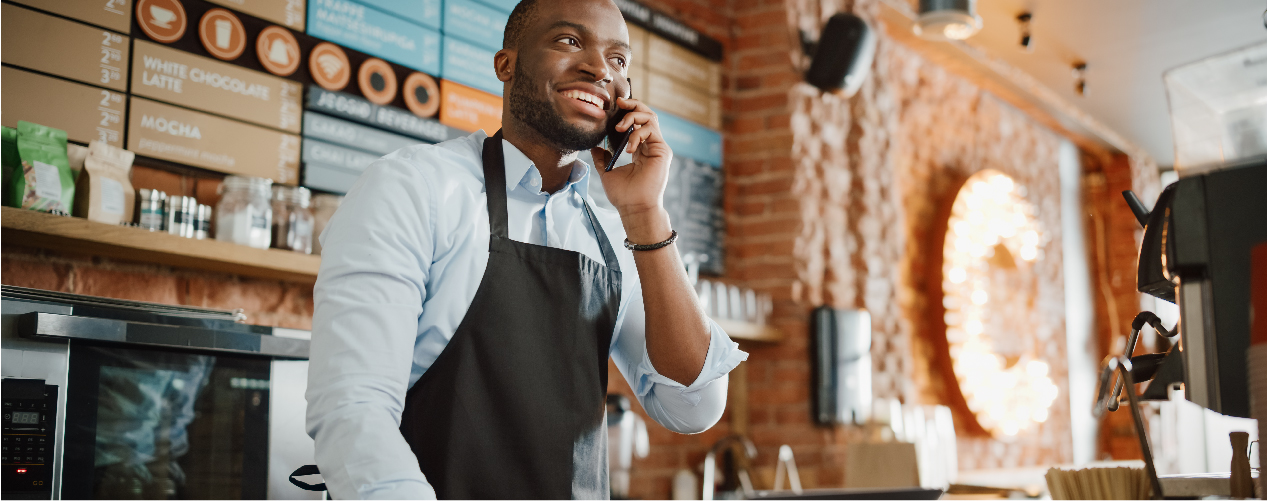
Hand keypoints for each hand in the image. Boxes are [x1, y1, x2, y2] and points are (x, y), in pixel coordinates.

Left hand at [590, 97, 673, 242]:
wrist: (634, 208)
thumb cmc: (623, 195)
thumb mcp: (607, 171)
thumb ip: (602, 157)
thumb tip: (594, 146)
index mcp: (640, 149)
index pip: (637, 123)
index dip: (627, 111)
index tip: (614, 106)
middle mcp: (651, 146)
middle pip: (646, 114)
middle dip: (632, 105)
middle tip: (619, 103)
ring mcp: (658, 147)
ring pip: (650, 118)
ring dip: (633, 117)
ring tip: (621, 128)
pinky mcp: (662, 151)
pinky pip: (651, 130)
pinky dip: (638, 134)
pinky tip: (629, 148)